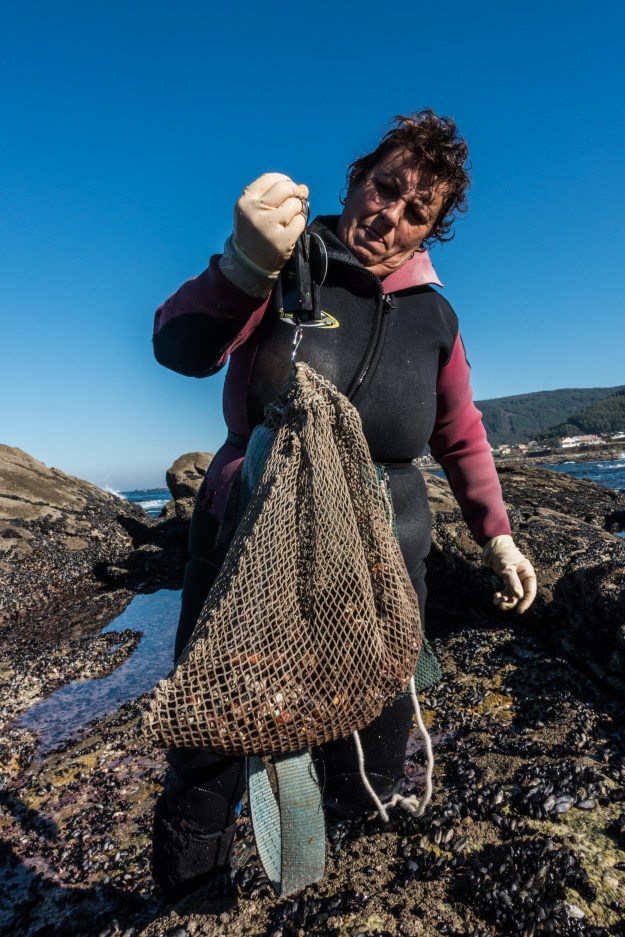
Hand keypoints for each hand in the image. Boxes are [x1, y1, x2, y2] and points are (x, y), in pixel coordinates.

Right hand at [219, 173, 308, 296]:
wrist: (248, 264)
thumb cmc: (255, 233)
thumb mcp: (257, 212)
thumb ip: (278, 197)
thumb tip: (304, 187)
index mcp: (246, 201)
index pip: (270, 179)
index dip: (284, 181)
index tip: (288, 190)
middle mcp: (255, 211)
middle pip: (285, 187)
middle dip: (295, 193)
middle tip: (296, 202)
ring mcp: (268, 226)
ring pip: (295, 204)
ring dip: (298, 210)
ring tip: (289, 220)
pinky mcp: (281, 239)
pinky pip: (300, 221)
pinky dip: (300, 224)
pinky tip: (292, 231)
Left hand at [481, 535, 536, 613]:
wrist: (494, 548)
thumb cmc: (503, 556)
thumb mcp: (507, 568)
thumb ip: (513, 582)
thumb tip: (520, 597)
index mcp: (528, 574)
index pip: (530, 591)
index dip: (526, 602)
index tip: (519, 611)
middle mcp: (524, 578)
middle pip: (521, 595)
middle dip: (511, 602)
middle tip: (500, 606)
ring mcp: (516, 580)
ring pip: (513, 595)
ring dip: (504, 599)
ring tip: (495, 601)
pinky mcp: (509, 581)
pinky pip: (507, 591)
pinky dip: (502, 595)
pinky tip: (495, 596)